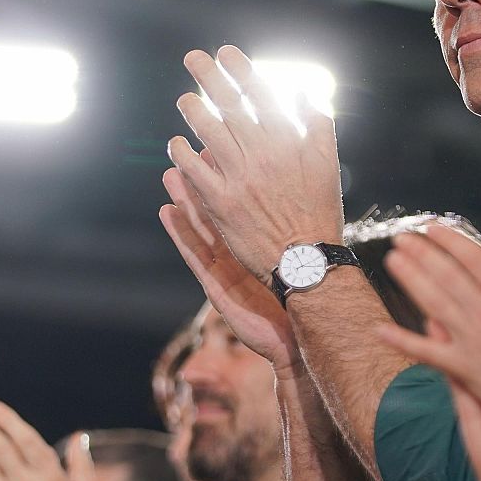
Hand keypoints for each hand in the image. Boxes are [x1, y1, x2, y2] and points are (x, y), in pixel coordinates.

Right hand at [160, 168, 297, 368]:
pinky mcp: (216, 288)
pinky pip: (195, 255)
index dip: (234, 175)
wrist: (303, 335)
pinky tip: (166, 212)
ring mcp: (227, 269)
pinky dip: (180, 234)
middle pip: (220, 209)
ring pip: (202, 228)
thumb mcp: (307, 255)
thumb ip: (304, 224)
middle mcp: (242, 250)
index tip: (224, 145)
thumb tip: (314, 189)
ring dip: (185, 201)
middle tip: (189, 149)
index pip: (245, 201)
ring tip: (169, 173)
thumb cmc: (309, 297)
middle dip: (204, 179)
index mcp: (262, 239)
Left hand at [166, 45, 344, 281]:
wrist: (307, 261)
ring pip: (210, 134)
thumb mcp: (329, 164)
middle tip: (194, 59)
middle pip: (231, 107)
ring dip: (194, 111)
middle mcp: (262, 155)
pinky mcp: (222, 204)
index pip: (261, 96)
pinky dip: (183, 155)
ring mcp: (239, 179)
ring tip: (185, 98)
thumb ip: (318, 125)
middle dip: (210, 78)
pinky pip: (196, 172)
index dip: (242, 71)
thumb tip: (304, 93)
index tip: (227, 53)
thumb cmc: (319, 212)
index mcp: (289, 142)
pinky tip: (176, 144)